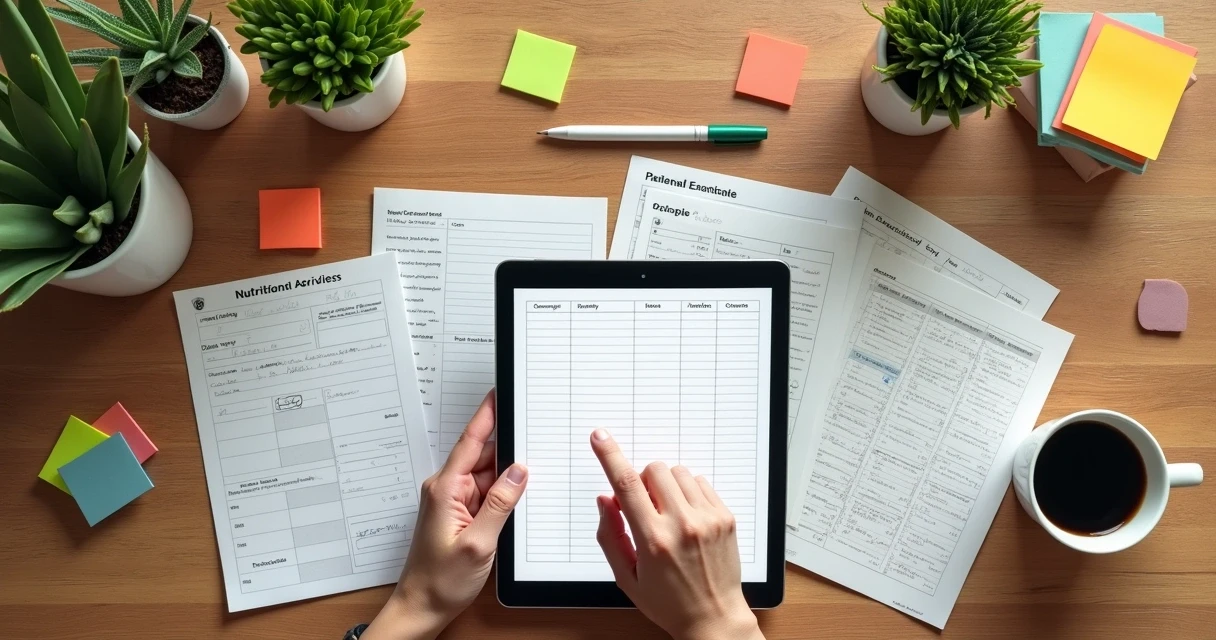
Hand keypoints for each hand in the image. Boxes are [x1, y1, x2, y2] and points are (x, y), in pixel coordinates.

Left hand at [363, 390, 527, 639]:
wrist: (421, 608)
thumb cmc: (440, 581)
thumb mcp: (478, 543)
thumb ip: (500, 504)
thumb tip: (518, 471)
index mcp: (446, 489)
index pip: (470, 441)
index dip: (487, 415)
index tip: (499, 393)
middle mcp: (448, 489)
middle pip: (483, 456)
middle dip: (509, 445)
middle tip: (535, 432)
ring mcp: (455, 502)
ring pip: (488, 475)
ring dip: (508, 473)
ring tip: (534, 467)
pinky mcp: (462, 515)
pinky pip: (487, 493)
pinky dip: (503, 492)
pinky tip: (519, 494)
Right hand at [591, 429, 763, 639]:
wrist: (714, 617)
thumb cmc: (668, 602)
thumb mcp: (627, 577)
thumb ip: (611, 535)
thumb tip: (606, 499)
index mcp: (653, 540)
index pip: (626, 485)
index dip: (610, 456)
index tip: (600, 437)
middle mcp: (682, 525)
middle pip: (653, 470)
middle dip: (642, 482)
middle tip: (645, 508)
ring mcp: (707, 519)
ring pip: (677, 472)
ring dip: (666, 486)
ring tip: (668, 515)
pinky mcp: (725, 517)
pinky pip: (700, 481)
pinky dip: (688, 492)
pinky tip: (687, 518)